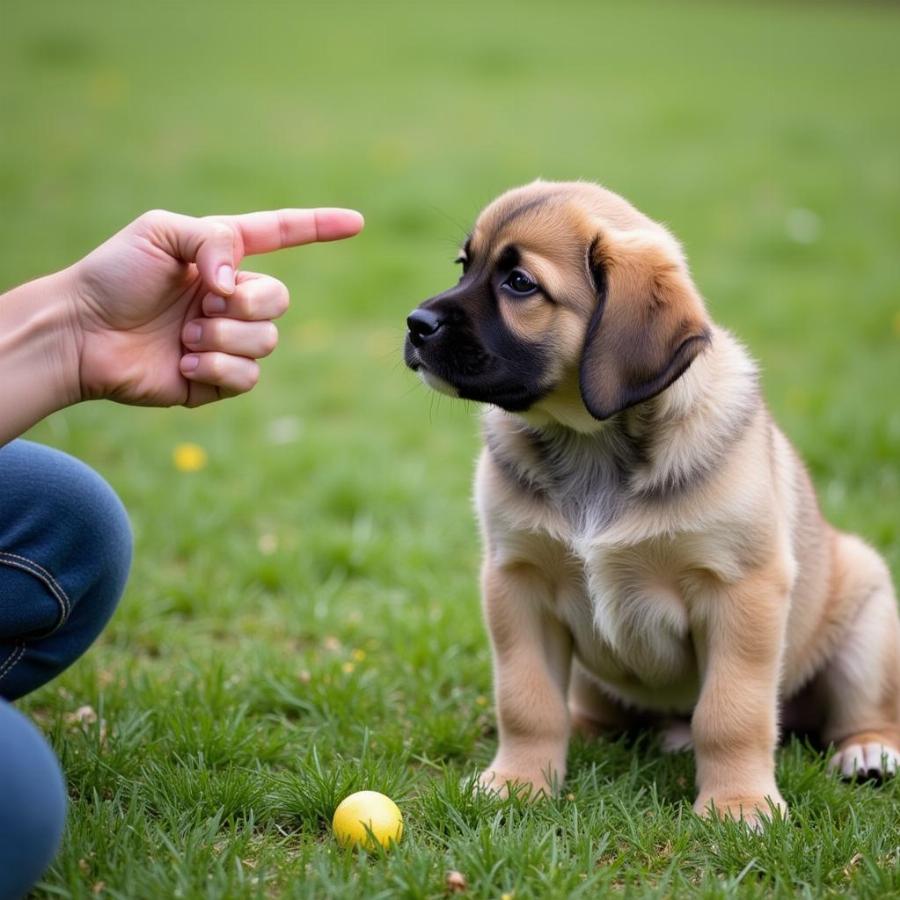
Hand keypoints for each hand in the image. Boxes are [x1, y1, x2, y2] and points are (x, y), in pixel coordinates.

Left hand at [67, 207, 362, 406]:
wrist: (82, 333)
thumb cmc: (114, 275)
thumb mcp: (159, 231)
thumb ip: (212, 240)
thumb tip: (238, 285)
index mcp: (223, 256)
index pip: (282, 236)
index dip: (320, 227)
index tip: (357, 223)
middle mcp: (231, 298)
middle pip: (280, 299)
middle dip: (247, 302)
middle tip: (202, 303)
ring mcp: (227, 340)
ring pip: (267, 341)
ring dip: (223, 336)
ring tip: (183, 334)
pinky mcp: (217, 379)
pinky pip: (248, 376)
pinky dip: (215, 366)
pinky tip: (183, 360)